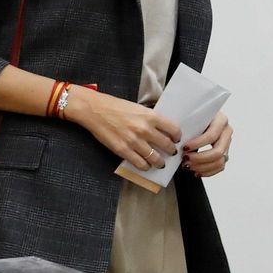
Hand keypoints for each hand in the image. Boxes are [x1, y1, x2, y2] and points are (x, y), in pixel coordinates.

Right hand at [63, 87, 180, 170]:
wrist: (95, 110)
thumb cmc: (115, 106)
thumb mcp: (137, 108)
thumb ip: (150, 118)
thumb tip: (160, 129)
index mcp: (150, 116)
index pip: (174, 129)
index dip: (177, 136)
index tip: (176, 139)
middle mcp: (145, 129)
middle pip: (167, 145)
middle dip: (171, 151)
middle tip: (170, 153)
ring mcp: (134, 141)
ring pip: (155, 158)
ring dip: (160, 162)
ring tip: (160, 163)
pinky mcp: (123, 150)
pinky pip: (140, 164)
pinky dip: (146, 167)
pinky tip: (146, 166)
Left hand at [181, 112, 232, 177]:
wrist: (199, 121)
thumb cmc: (194, 118)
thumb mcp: (192, 117)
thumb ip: (189, 125)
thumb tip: (177, 139)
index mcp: (220, 120)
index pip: (211, 136)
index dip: (197, 144)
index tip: (184, 148)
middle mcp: (226, 132)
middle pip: (218, 151)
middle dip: (199, 158)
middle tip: (185, 159)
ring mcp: (227, 144)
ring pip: (220, 162)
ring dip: (202, 166)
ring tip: (188, 166)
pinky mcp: (225, 154)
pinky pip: (220, 167)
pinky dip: (207, 171)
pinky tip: (196, 171)